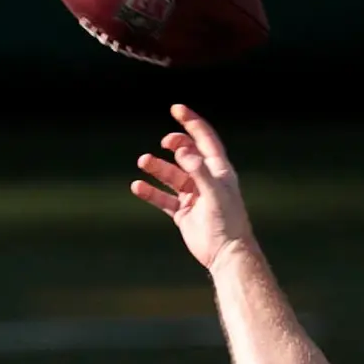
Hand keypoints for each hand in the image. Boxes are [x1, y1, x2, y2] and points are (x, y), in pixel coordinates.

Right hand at [131, 103, 254, 269]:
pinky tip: (137, 186)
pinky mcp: (183, 212)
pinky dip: (150, 192)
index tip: (175, 109)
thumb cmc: (227, 222)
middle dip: (174, 144)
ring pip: (171, 175)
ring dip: (157, 167)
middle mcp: (206, 180)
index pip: (205, 139)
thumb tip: (183, 152)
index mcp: (218, 170)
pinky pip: (162, 198)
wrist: (226, 254)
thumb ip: (199, 171)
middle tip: (164, 143)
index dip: (191, 122)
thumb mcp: (215, 193)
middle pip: (187, 154)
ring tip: (143, 161)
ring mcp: (193, 196)